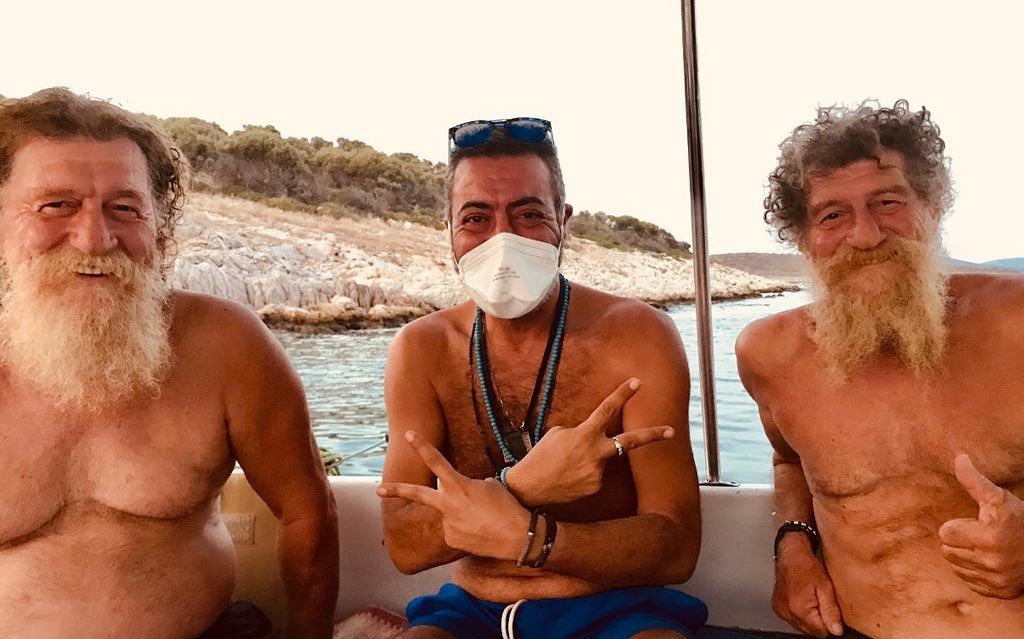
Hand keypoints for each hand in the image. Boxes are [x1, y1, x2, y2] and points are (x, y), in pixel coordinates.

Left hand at [376, 431, 529, 560]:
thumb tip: (465, 491)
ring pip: (450, 514)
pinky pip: (455, 530)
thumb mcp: (491, 486)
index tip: (408, 434)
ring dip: (463, 515)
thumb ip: (471, 485)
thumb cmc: (508, 506)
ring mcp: (447, 524)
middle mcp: (448, 505)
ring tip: (484, 520)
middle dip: (396, 490)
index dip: (422, 446)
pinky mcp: (450, 540)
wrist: (518, 537)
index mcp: (458, 485)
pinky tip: (481, 532)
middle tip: (378, 488)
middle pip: (418, 494)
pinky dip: (467, 530)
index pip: (436, 461)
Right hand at [505, 378, 673, 505]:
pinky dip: (584, 473)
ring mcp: (598, 472)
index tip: (637, 382)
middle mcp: (595, 453)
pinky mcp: (596, 487)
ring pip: (603, 459)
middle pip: (630, 441)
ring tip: (567, 467)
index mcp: (584, 434)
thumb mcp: (558, 434)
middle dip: (652, 435)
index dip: (622, 394)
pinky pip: (596, 474)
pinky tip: (569, 478)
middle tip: (671, 430)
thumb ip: (580, 432)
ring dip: (590, 459)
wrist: (530, 488)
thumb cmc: (541, 457)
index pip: (607, 409)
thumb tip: (594, 437)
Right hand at [772, 535, 843, 636]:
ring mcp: (780, 609)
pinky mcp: (777, 607)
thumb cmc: (807, 564)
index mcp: (799, 608)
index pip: (821, 632)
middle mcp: (787, 611)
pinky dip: (799, 612)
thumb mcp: (826, 586)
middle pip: (810, 630)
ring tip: (810, 597)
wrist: (790, 552)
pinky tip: (802, 598)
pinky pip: (792, 618)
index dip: (829, 623)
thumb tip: (836, 630)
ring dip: (808, 617)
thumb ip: (831, 611)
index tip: (829, 610)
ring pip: (801, 626)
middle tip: (820, 600)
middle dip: (818, 620)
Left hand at [938, 453, 1023, 598]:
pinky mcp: (998, 592)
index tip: (974, 523)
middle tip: (978, 535)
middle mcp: (991, 561)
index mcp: (988, 537)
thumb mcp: (999, 499)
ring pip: (956, 567)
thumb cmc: (1020, 520)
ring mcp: (995, 580)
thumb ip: (975, 481)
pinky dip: (976, 573)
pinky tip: (989, 563)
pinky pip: (970, 582)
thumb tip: (959, 458)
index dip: (958, 525)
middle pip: (947, 551)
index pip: (945, 532)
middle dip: (958, 541)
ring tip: (984, 548)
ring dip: (965, 557)